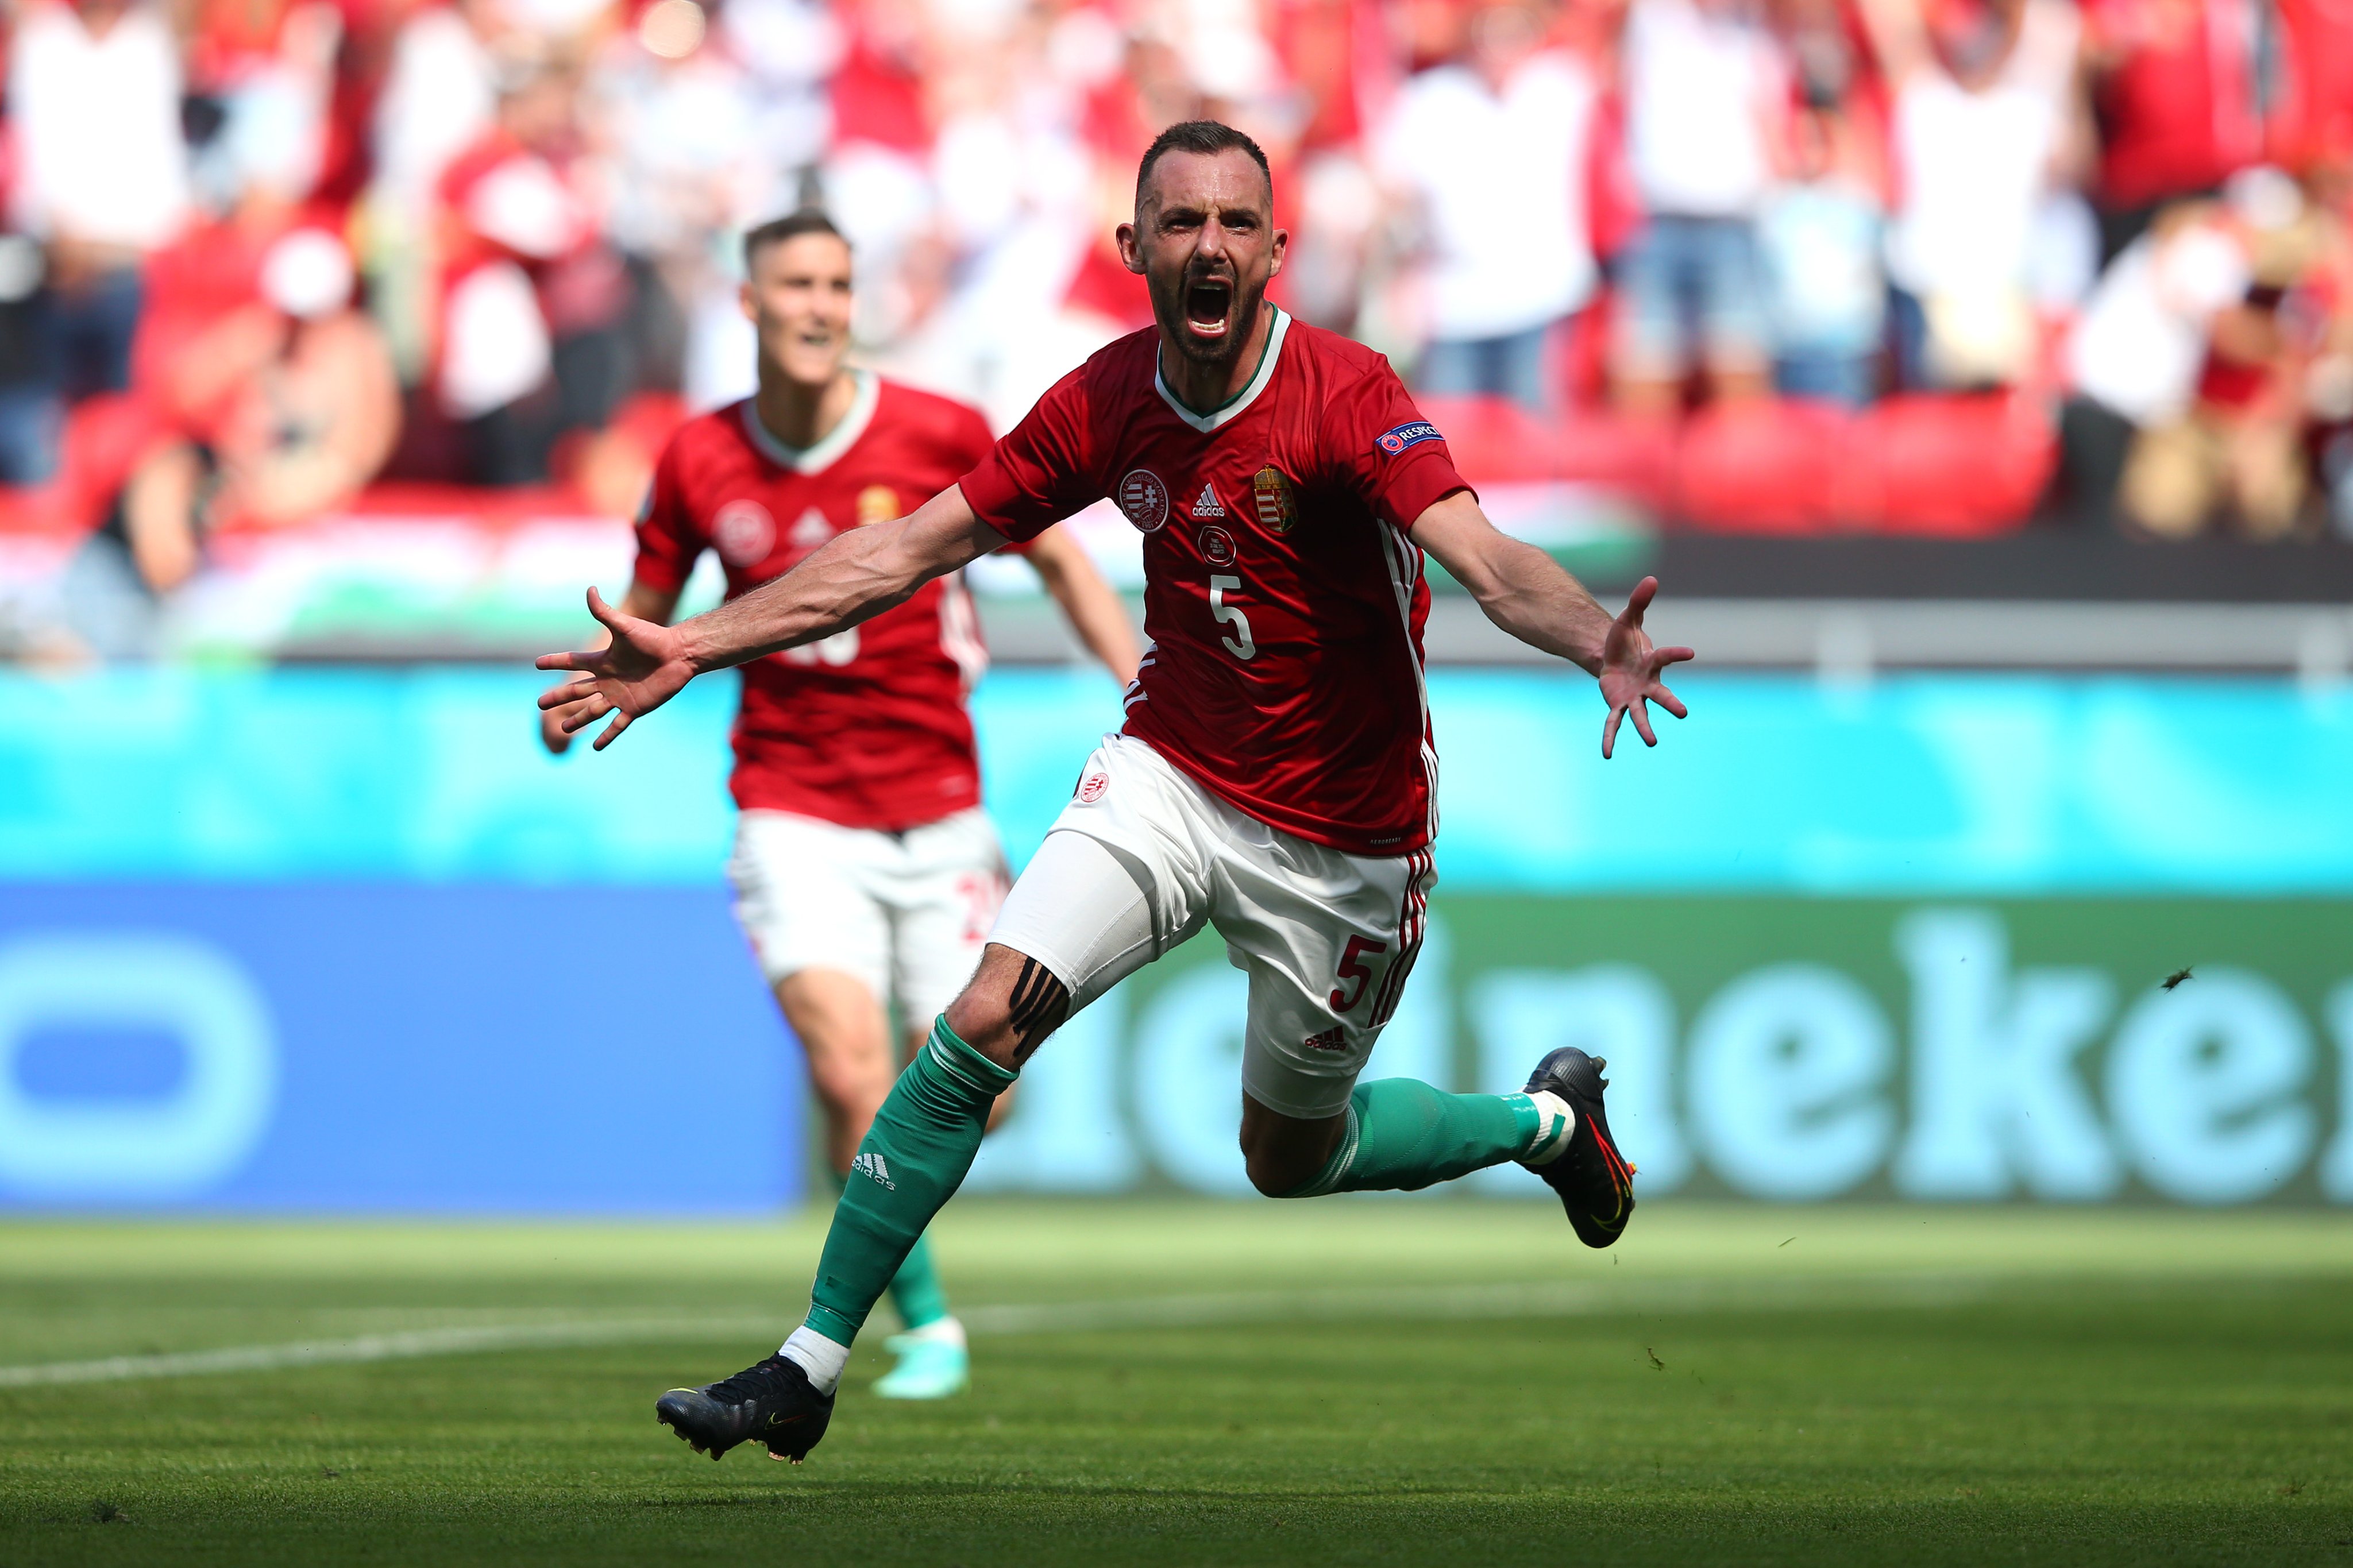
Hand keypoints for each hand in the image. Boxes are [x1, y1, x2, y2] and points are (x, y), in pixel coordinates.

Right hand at [535, 587, 696, 749]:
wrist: (679, 654)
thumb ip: (604, 612)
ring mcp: (620, 695)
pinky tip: (595, 747)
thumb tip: (590, 589)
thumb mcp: (624, 626)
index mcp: (602, 660)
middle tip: (539, 704)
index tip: (537, 664)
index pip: (573, 661)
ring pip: (593, 710)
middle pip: (577, 691)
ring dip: (578, 720)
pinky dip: (607, 736)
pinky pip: (617, 725)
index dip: (555, 661)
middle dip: (559, 697)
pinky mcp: (635, 708)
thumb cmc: (653, 638)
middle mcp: (608, 679)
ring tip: (563, 728)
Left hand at [1597, 575, 1692, 759]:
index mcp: (1652, 662)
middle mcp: (1647, 683)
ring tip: (1652, 742)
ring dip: (1645, 727)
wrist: (1611, 657)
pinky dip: (1610, 738)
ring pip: (1641, 714)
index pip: (1666, 657)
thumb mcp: (1628, 618)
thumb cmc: (1623, 640)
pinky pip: (1613, 723)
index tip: (1691, 654)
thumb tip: (1651, 578)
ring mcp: (1633, 697)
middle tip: (1683, 713)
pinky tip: (1607, 754)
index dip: (1676, 654)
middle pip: (1661, 694)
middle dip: (1671, 702)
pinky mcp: (1617, 704)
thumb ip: (1639, 601)